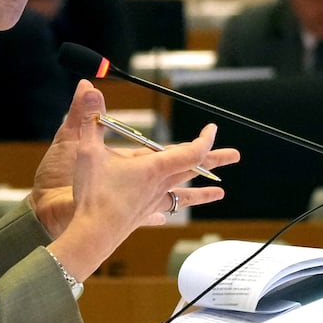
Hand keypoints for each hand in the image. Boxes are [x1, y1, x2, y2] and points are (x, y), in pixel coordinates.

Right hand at [31, 84, 238, 277]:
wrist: (91, 234)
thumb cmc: (93, 193)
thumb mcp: (88, 150)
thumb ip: (90, 118)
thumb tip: (89, 88)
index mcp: (154, 168)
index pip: (191, 152)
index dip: (205, 139)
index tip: (212, 129)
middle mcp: (159, 185)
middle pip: (195, 170)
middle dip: (215, 160)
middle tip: (235, 156)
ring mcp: (152, 202)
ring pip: (184, 195)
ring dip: (202, 193)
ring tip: (219, 194)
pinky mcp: (141, 216)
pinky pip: (159, 212)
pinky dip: (164, 211)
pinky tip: (163, 216)